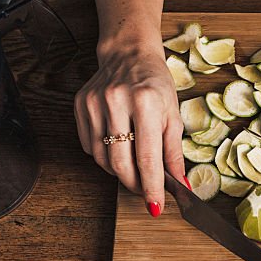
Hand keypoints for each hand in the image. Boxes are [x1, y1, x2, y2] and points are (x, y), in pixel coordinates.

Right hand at [73, 36, 185, 216]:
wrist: (128, 54)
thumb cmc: (155, 84)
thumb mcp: (173, 115)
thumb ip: (174, 152)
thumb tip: (180, 185)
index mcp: (146, 102)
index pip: (147, 156)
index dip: (151, 186)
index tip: (155, 206)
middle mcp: (117, 101)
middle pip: (120, 162)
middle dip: (134, 185)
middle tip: (145, 192)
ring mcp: (94, 103)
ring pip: (102, 158)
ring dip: (119, 173)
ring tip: (134, 170)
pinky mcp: (80, 105)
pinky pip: (89, 146)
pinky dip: (104, 156)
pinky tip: (117, 149)